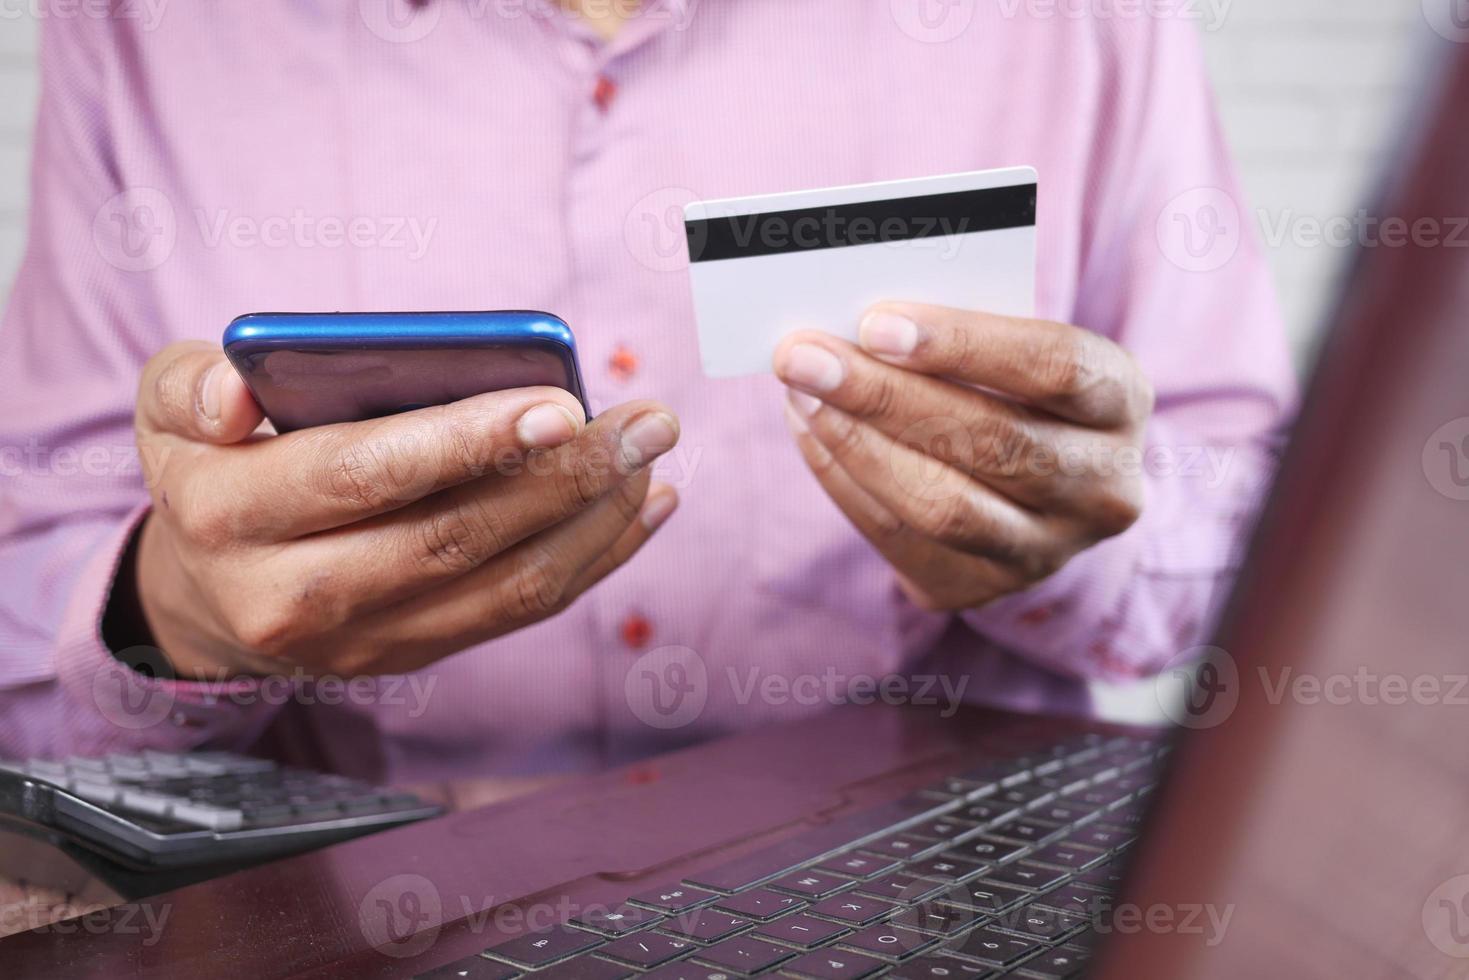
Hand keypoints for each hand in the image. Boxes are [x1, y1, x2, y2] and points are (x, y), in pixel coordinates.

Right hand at [131, 341, 680, 678]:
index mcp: (234, 516)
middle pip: (456, 537)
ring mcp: (364, 639)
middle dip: (566, 477)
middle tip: (646, 420)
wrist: (207, 596)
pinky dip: (592, 559)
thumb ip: (191, 386)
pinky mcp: (415, 655)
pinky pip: (520, 611)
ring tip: (652, 455)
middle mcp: (297, 596)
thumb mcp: (168, 411)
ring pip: (506, 586)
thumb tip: (239, 390)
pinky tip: (640, 507)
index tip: (560, 404)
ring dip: (597, 520)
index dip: (467, 442)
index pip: (366, 475)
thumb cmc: (210, 470)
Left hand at [773, 303, 1153, 611]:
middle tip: (803, 356)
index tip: (876, 322)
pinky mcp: (982, 590)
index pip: (1055, 368)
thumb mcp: (1019, 353)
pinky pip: (901, 538)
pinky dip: (845, 480)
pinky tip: (812, 432)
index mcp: (1122, 402)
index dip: (964, 344)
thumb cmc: (1018, 393)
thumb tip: (854, 322)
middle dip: (883, 395)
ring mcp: (1047, 551)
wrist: (1047, 496)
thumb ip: (959, 336)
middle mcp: (1102, 488)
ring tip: (801, 394)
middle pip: (991, 441)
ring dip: (857, 444)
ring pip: (944, 505)